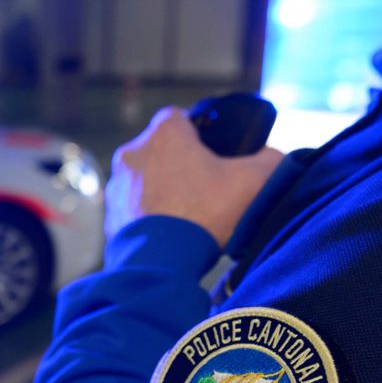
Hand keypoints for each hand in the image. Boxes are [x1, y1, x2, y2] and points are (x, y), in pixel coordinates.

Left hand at [105, 106, 284, 247]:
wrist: (161, 264)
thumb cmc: (205, 215)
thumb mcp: (254, 182)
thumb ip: (271, 159)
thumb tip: (270, 157)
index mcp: (163, 134)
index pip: (183, 118)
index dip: (203, 133)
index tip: (218, 155)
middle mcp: (132, 153)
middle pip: (164, 150)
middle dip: (184, 165)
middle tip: (208, 189)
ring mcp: (116, 186)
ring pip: (148, 180)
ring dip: (166, 192)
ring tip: (191, 216)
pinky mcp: (110, 215)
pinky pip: (136, 209)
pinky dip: (151, 217)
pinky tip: (171, 234)